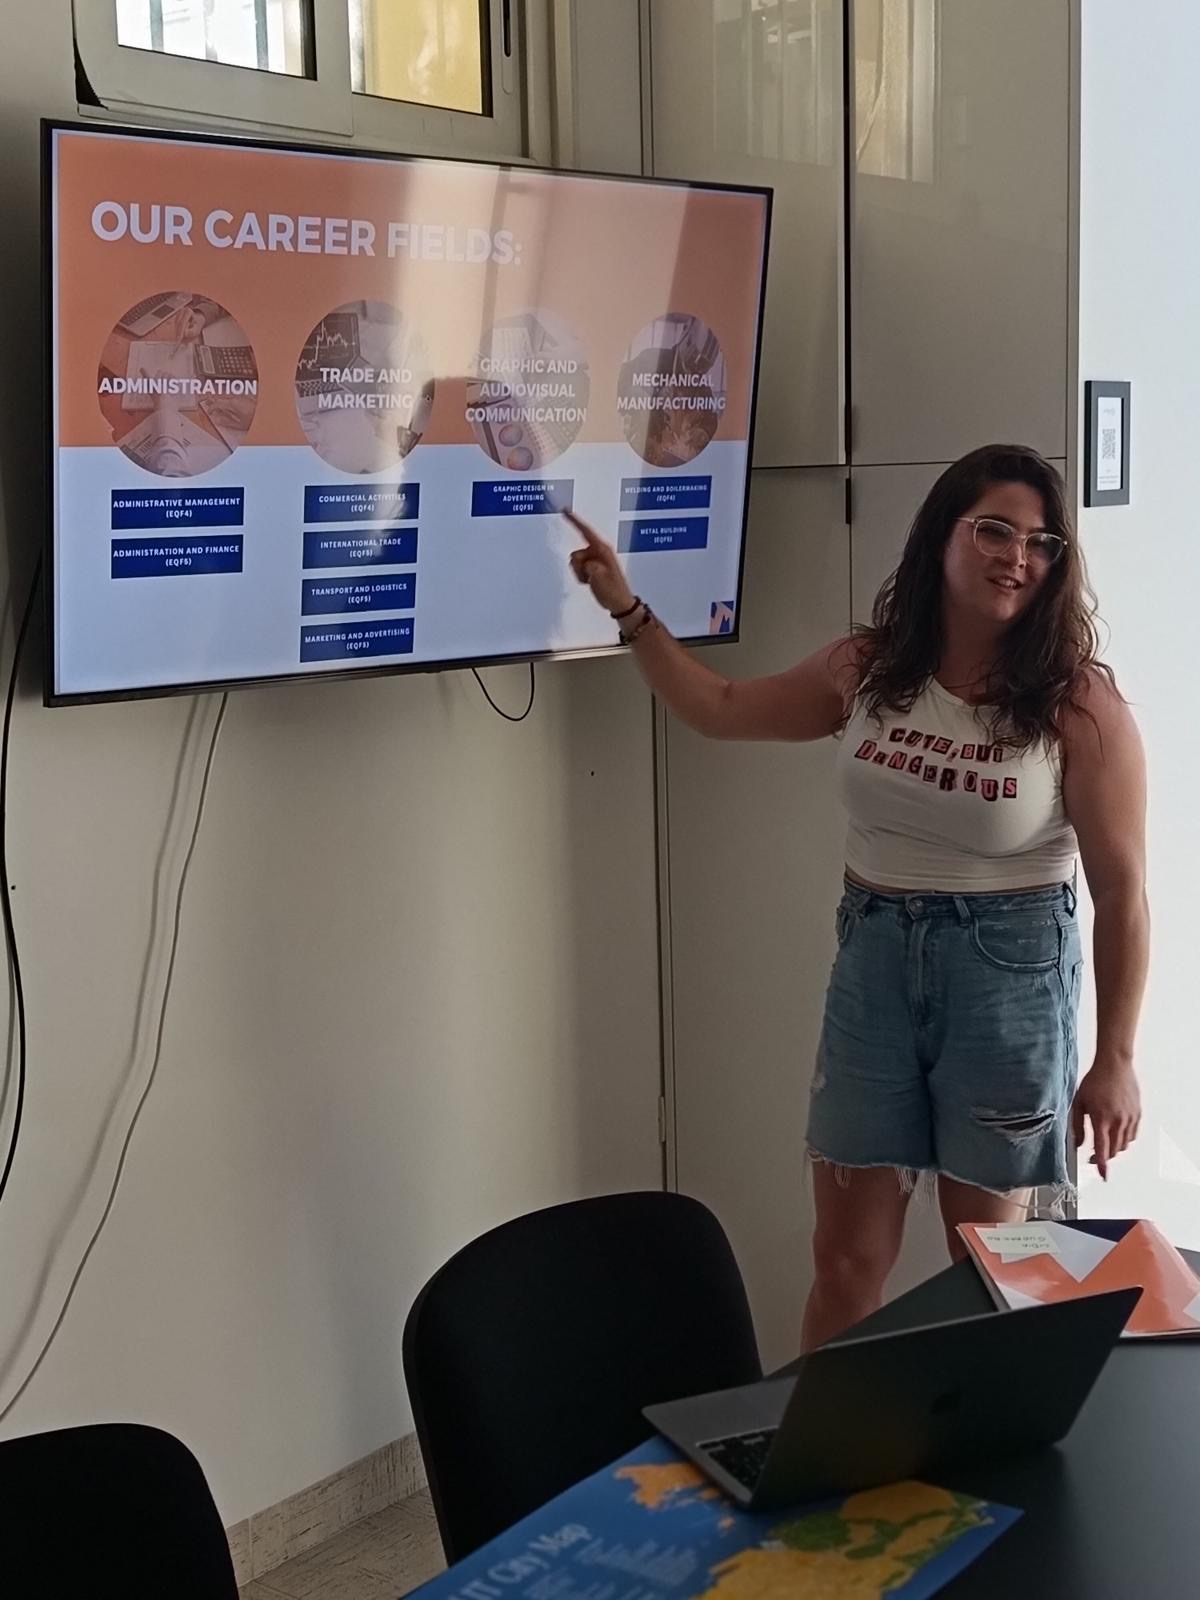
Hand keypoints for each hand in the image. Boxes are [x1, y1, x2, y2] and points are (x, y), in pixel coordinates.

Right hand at [564, 510, 635, 616]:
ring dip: (579, 573)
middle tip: (590, 577)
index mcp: (603, 550)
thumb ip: (589, 566)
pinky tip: (590, 582)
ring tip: (591, 581)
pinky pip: (577, 569)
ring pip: (575, 562)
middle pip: (576, 553)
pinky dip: (580, 576)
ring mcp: (595, 560)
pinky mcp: (592, 568)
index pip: (586, 531)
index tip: (564, 510)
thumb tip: (584, 562)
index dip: (574, 521)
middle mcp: (598, 552)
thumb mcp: (599, 577)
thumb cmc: (613, 590)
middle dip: (578, 566)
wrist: (619, 603)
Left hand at [1071, 1061, 1140, 1179]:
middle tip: (1093, 1156)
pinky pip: (1132, 1135)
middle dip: (1104, 1157)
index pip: (1102, 1148)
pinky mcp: (1137, 1114)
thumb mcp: (1079, 1102)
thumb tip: (1078, 1144)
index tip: (1102, 1175)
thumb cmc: (1094, 1081)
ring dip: (1114, 1149)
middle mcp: (1118, 1121)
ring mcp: (1130, 1118)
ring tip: (1104, 1143)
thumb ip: (1077, 1125)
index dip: (1101, 1164)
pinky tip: (1115, 1134)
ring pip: (1123, 1145)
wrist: (1115, 1065)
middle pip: (1113, 1150)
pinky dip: (1124, 1140)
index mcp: (1102, 1119)